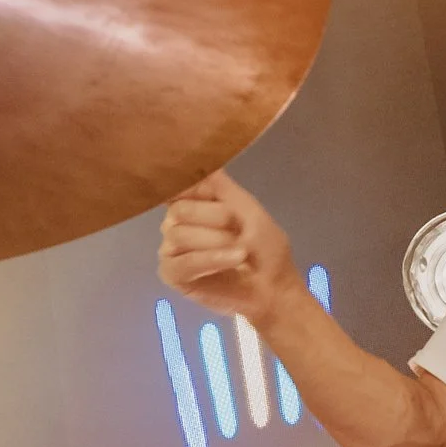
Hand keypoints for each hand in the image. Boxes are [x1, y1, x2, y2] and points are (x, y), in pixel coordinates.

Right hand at [158, 171, 298, 327]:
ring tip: (242, 251)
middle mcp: (176, 223)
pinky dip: (210, 259)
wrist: (273, 287)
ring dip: (217, 242)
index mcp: (193, 204)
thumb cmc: (264, 248)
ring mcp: (172, 250)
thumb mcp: (248, 209)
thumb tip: (198, 159)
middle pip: (179, 210)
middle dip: (216, 219)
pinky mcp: (173, 275)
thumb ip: (220, 186)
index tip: (212, 194)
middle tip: (241, 231)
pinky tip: (233, 260)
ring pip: (178, 235)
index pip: (177, 186)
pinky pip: (183, 262)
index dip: (191, 188)